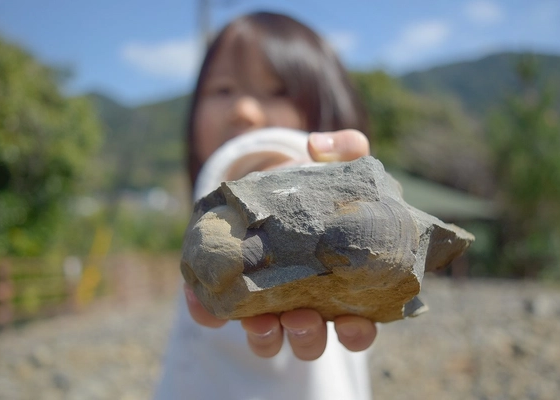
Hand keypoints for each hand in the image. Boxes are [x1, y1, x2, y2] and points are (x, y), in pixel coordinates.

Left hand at [185, 129, 375, 359]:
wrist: (270, 184)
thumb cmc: (311, 185)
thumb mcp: (334, 164)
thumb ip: (344, 147)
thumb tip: (315, 147)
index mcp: (337, 286)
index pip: (356, 326)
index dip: (356, 333)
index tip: (351, 322)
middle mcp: (303, 303)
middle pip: (310, 340)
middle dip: (307, 337)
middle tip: (303, 317)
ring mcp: (266, 302)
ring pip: (268, 339)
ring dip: (265, 336)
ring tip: (261, 320)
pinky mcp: (230, 291)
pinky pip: (217, 313)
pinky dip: (208, 311)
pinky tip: (203, 299)